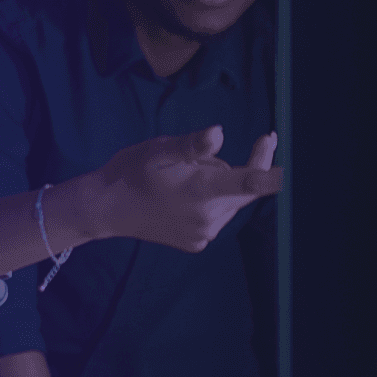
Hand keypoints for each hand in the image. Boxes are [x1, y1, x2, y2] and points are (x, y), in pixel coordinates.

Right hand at [86, 126, 279, 251]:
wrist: (107, 208)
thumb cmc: (132, 171)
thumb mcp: (160, 149)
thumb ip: (193, 145)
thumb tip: (220, 133)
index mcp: (202, 191)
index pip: (251, 182)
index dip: (266, 160)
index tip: (270, 138)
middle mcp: (209, 218)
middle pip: (245, 191)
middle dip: (247, 167)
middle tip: (249, 143)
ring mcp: (203, 234)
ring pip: (231, 202)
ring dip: (224, 186)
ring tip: (191, 176)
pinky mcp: (197, 244)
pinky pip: (217, 216)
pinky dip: (212, 202)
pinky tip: (187, 196)